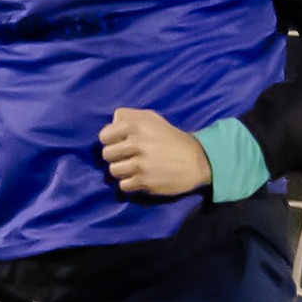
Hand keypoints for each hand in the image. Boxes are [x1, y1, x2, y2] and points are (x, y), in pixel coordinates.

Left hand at [98, 109, 213, 198]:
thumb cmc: (170, 138)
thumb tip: (111, 123)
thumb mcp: (152, 118)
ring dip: (121, 171)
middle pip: (107, 154)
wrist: (196, 160)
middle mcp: (138, 143)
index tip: (119, 143)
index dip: (110, 140)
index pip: (104, 136)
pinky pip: (123, 185)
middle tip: (127, 156)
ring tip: (133, 168)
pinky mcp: (145, 182)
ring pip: (113, 171)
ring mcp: (141, 164)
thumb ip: (128, 116)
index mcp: (137, 125)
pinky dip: (129, 183)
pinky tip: (139, 177)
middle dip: (115, 156)